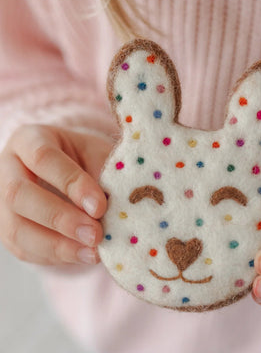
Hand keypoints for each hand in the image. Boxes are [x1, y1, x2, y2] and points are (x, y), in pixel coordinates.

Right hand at [0, 124, 112, 264]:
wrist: (66, 170)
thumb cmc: (83, 158)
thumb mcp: (95, 153)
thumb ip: (101, 173)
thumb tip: (114, 209)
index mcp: (29, 140)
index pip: (43, 158)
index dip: (71, 183)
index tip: (100, 206)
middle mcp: (7, 170)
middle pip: (19, 195)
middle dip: (61, 218)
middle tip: (96, 234)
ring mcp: (2, 203)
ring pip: (16, 229)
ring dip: (58, 245)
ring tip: (93, 252)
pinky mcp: (8, 230)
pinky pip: (25, 249)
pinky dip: (57, 256)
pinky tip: (84, 256)